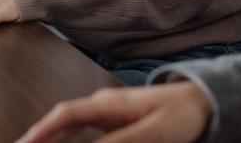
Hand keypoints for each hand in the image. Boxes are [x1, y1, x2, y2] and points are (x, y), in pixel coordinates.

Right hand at [15, 81, 211, 142]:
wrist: (199, 101)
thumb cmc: (179, 115)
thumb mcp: (153, 133)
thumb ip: (121, 142)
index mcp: (108, 104)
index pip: (67, 114)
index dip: (43, 130)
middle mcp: (101, 105)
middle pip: (63, 121)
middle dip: (41, 137)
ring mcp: (106, 113)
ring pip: (71, 127)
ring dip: (53, 140)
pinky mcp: (113, 122)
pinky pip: (83, 132)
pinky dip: (68, 141)